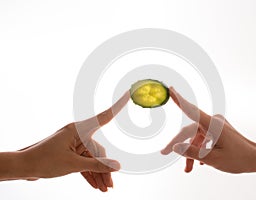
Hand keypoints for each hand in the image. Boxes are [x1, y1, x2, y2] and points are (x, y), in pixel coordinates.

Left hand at [9, 91, 129, 190]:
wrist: (23, 167)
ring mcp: (74, 144)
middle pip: (98, 150)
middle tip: (110, 186)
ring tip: (104, 189)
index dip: (117, 106)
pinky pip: (84, 162)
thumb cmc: (44, 161)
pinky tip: (96, 185)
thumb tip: (117, 166)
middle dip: (104, 169)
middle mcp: (78, 134)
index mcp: (78, 130)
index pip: (104, 117)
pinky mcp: (70, 153)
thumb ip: (96, 165)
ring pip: (92, 158)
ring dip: (98, 174)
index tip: (127, 94)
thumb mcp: (73, 165)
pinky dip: (89, 173)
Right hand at [161, 87, 255, 172]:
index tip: (169, 89)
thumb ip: (192, 152)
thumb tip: (175, 147)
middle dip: (179, 145)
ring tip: (189, 169)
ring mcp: (216, 125)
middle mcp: (213, 122)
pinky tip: (199, 162)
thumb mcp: (213, 159)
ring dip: (191, 151)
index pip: (191, 110)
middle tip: (164, 153)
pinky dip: (199, 149)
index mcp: (213, 125)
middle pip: (189, 131)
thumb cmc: (239, 159)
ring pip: (195, 137)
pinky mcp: (218, 130)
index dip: (179, 100)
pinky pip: (203, 138)